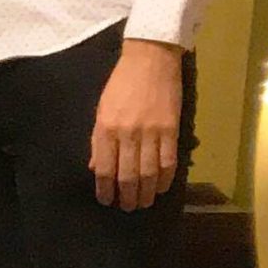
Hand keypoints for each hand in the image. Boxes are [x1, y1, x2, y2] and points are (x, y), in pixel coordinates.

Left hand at [90, 39, 183, 210]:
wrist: (150, 59)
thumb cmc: (121, 84)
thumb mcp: (101, 110)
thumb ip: (99, 140)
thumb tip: (97, 167)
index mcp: (105, 129)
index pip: (104, 168)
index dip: (105, 188)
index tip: (106, 200)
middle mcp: (127, 133)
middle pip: (127, 174)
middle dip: (127, 195)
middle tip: (128, 208)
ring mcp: (151, 132)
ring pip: (149, 172)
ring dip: (146, 192)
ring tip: (144, 203)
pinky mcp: (171, 128)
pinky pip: (169, 160)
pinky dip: (165, 178)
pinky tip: (161, 187)